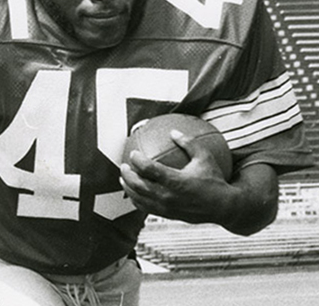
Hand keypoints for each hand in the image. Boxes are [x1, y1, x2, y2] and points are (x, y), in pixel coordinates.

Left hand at [120, 129, 234, 224]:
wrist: (223, 207)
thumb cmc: (214, 180)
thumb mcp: (205, 157)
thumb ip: (188, 142)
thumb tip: (173, 131)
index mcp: (176, 181)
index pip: (149, 169)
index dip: (137, 160)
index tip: (133, 153)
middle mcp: (168, 196)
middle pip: (139, 185)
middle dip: (127, 175)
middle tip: (123, 165)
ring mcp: (166, 207)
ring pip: (139, 198)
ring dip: (128, 187)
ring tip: (123, 178)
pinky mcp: (167, 215)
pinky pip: (146, 208)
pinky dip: (136, 199)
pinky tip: (134, 192)